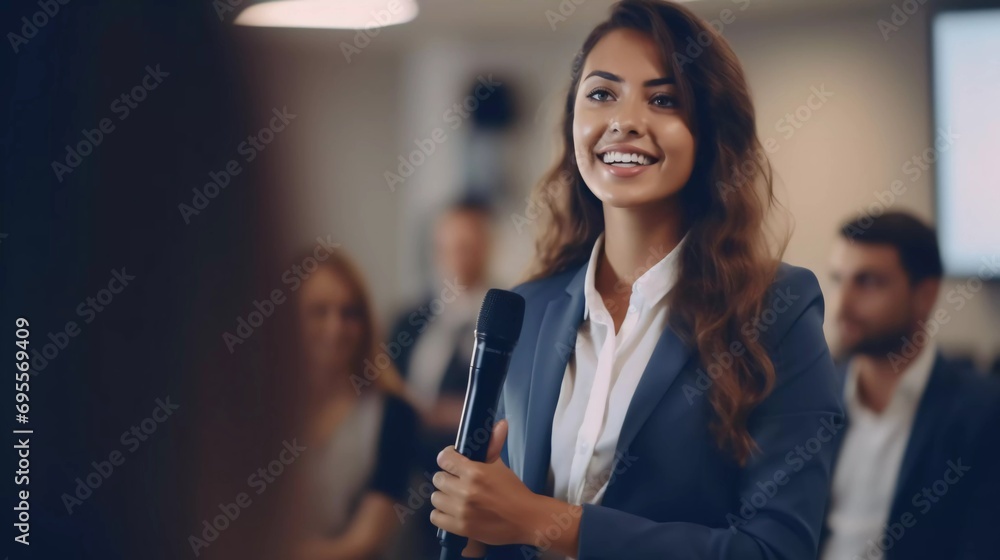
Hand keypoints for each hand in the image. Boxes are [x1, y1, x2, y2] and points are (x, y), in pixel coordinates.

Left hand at [429, 419, 535, 547]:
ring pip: (435, 497)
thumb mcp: (501, 466)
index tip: (453, 462)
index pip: (444, 458)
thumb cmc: (514, 491)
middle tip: (458, 482)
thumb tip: (501, 423)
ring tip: (455, 498)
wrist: (526, 519)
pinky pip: (435, 517)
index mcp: (475, 472)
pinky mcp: (461, 528)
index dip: (447, 458)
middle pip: (438, 478)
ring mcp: (462, 510)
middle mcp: (466, 490)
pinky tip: (452, 511)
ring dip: (444, 497)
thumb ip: (494, 444)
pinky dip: (442, 514)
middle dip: (447, 478)